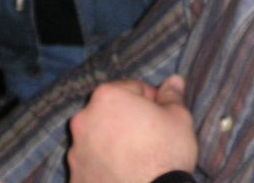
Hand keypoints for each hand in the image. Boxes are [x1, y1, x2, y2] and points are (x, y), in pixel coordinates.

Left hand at [67, 76, 197, 182]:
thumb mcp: (179, 118)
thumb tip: (173, 80)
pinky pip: (91, 165)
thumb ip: (171, 96)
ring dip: (113, 143)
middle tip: (150, 138)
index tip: (161, 117)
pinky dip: (104, 167)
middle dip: (127, 120)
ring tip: (136, 160)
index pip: (133, 88)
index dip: (151, 101)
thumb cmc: (166, 153)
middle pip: (110, 113)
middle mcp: (83, 120)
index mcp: (107, 97)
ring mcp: (75, 151)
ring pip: (98, 139)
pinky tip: (123, 175)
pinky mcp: (75, 178)